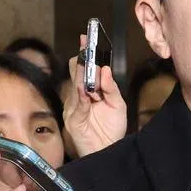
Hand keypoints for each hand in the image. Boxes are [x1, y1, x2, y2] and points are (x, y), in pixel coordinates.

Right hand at [63, 34, 127, 157]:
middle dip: (81, 59)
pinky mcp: (73, 120)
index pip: (84, 69)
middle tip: (85, 45)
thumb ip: (111, 88)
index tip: (88, 39)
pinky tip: (85, 88)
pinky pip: (77, 105)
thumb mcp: (117, 104)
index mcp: (90, 92)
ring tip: (86, 60)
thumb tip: (105, 69)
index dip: (85, 55)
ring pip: (75, 86)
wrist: (109, 150)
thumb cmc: (112, 129)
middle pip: (76, 73)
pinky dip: (81, 96)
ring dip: (82, 73)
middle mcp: (79, 97)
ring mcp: (74, 108)